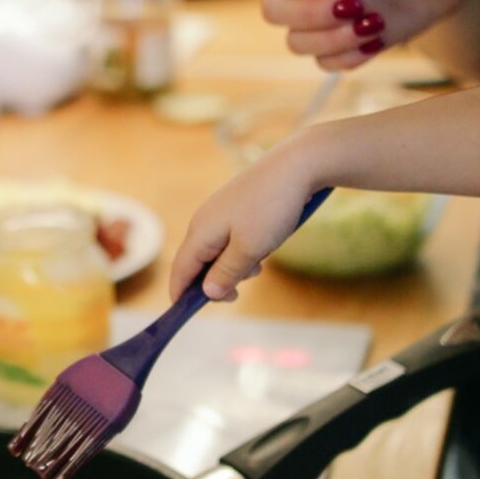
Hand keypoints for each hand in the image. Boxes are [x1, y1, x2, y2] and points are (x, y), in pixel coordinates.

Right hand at [169, 132, 320, 301]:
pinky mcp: (234, 206)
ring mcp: (218, 212)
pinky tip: (261, 250)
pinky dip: (239, 252)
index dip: (180, 296)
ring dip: (231, 268)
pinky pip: (227, 239)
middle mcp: (203, 222)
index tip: (186, 315)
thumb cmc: (272, 207)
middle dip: (213, 283)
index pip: (180, 272)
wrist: (299, 163)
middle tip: (237, 294)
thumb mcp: (250, 249)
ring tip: (258, 268)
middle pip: (196, 263)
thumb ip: (226, 274)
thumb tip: (206, 293)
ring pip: (214, 252)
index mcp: (200, 233)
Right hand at [261, 0, 468, 69]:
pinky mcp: (338, 52)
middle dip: (313, 12)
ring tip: (377, 22)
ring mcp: (318, 27)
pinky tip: (379, 38)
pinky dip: (354, 53)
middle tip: (356, 3)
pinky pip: (328, 63)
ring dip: (337, 36)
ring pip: (300, 44)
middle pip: (275, 13)